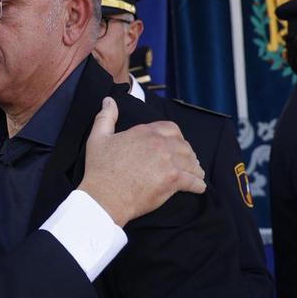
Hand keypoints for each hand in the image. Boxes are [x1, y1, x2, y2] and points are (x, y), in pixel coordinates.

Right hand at [78, 97, 205, 225]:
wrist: (103, 196)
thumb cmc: (99, 169)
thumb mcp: (97, 138)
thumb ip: (105, 117)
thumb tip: (108, 100)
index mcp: (145, 132)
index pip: (171, 128)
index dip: (176, 137)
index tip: (176, 145)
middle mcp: (159, 144)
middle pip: (184, 145)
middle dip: (187, 154)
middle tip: (187, 162)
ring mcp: (168, 162)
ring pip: (191, 162)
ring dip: (194, 168)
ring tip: (195, 174)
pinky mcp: (173, 180)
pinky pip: (193, 181)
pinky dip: (198, 185)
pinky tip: (198, 187)